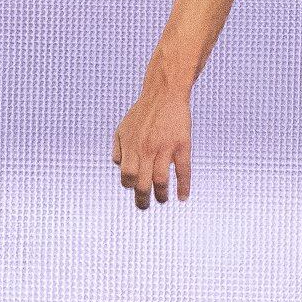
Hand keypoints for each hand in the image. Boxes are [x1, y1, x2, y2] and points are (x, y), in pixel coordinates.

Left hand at [112, 72, 191, 209]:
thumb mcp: (123, 128)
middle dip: (142, 200)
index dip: (129, 185)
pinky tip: (183, 197)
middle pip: (142, 183)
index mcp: (130, 146)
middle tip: (144, 207)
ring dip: (161, 195)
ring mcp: (164, 147)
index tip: (135, 189)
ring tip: (162, 200)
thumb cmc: (143, 112)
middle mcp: (145, 149)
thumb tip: (117, 167)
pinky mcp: (181, 145)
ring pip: (161, 180)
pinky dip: (183, 187)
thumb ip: (118, 148)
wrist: (164, 93)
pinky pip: (183, 171)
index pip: (126, 176)